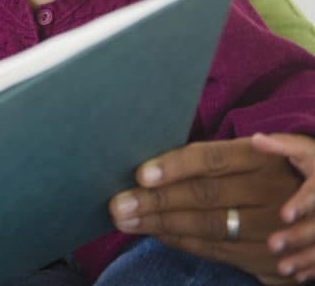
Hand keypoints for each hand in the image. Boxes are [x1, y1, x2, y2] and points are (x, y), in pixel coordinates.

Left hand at [107, 137, 301, 284]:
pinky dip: (178, 240)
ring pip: (205, 225)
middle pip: (203, 195)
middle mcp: (268, 190)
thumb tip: (151, 163)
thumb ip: (212, 159)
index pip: (211, 159)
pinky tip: (152, 232)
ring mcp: (269, 227)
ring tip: (124, 220)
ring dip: (159, 224)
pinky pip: (213, 248)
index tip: (140, 175)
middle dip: (155, 201)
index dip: (174, 166)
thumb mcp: (251, 155)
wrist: (311, 215)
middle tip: (117, 203)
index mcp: (260, 156)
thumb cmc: (263, 174)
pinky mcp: (264, 255)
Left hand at [252, 133, 314, 281]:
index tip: (284, 214)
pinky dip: (313, 268)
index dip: (300, 204)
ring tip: (282, 268)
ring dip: (305, 257)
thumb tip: (255, 139)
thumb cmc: (314, 162)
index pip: (314, 193)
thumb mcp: (302, 149)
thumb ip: (280, 147)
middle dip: (298, 236)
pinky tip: (296, 277)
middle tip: (272, 244)